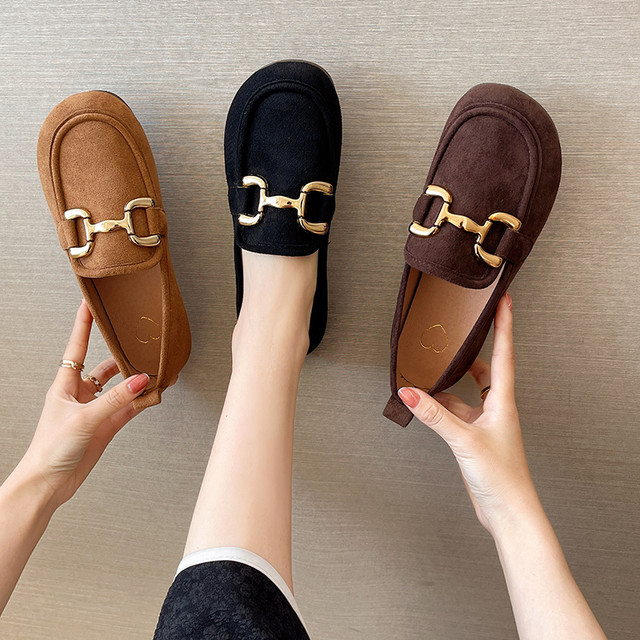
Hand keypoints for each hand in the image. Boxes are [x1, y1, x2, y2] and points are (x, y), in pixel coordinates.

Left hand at [19, 300, 149, 509]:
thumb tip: (141, 379)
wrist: (48, 484)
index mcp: (65, 384)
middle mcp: (80, 393)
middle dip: (123, 355)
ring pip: (121, 387)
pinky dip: (142, 401)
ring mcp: (95, 409)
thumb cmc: (50, 449)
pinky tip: (154, 394)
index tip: (92, 303)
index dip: (85, 324)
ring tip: (155, 371)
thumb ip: (116, 399)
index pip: (78, 346)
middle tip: (140, 341)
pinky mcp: (106, 426)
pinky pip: (129, 407)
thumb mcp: (84, 419)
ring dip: (137, 380)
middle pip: (106, 366)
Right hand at [398, 293, 537, 533]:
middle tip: (463, 326)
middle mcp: (497, 408)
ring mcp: (485, 422)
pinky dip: (440, 404)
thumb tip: (409, 391)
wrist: (508, 512)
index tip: (504, 300)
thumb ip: (434, 415)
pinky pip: (455, 411)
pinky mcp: (473, 437)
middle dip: (475, 347)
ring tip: (432, 364)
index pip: (504, 354)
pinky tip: (426, 402)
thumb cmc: (501, 477)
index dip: (505, 325)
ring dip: (451, 379)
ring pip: (467, 391)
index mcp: (503, 402)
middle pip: (486, 367)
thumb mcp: (465, 440)